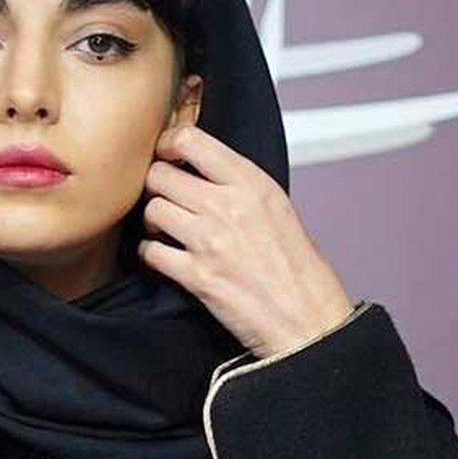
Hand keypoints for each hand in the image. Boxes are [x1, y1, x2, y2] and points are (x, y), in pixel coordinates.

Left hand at [136, 125, 353, 358]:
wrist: (307, 318)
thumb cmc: (296, 266)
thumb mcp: (276, 206)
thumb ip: (238, 183)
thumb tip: (199, 165)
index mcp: (251, 183)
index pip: (190, 140)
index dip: (168, 145)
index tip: (167, 156)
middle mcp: (228, 206)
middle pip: (159, 175)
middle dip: (156, 187)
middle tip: (165, 198)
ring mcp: (210, 241)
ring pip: (152, 210)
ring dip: (152, 221)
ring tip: (166, 230)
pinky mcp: (197, 276)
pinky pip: (150, 252)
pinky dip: (151, 255)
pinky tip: (164, 257)